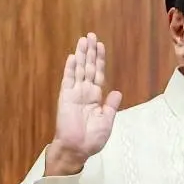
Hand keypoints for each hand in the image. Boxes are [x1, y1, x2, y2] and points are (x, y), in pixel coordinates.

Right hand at [48, 33, 121, 173]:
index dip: (99, 60)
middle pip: (88, 67)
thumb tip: (117, 92)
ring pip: (79, 69)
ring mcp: (75, 93)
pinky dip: (71, 68)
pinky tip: (73, 57)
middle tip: (91, 35)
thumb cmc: (92, 139)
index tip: (100, 46)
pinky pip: (68, 80)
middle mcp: (85, 92)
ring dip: (81, 54)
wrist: (78, 148)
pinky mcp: (66, 98)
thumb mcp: (107, 121)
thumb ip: (111, 106)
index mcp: (95, 97)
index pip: (98, 74)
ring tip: (83, 39)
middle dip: (90, 51)